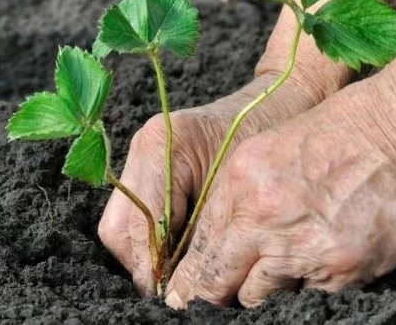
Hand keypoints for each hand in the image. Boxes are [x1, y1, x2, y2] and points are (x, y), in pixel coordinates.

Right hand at [98, 70, 332, 295]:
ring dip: (146, 255)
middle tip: (175, 289)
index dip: (155, 266)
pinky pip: (135, 215)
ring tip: (180, 273)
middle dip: (144, 265)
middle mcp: (142, 148)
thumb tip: (184, 285)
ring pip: (121, 226)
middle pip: (118, 229)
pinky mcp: (149, 166)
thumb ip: (205, 235)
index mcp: (161, 146)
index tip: (174, 294)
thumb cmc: (267, 137)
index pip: (140, 223)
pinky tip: (180, 251)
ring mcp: (141, 155)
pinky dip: (153, 239)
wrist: (277, 99)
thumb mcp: (237, 191)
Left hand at [165, 79, 395, 307]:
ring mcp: (303, 250)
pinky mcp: (341, 272)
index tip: (187, 291)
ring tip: (283, 266)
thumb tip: (219, 243)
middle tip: (220, 297)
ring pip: (260, 297)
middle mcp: (264, 220)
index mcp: (241, 183)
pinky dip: (309, 285)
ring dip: (264, 289)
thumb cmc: (343, 131)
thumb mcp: (272, 149)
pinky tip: (322, 257)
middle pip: (219, 284)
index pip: (200, 248)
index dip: (191, 276)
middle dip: (217, 293)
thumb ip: (240, 196)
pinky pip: (307, 296)